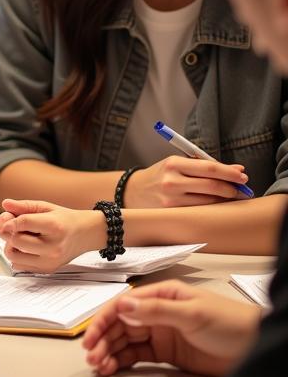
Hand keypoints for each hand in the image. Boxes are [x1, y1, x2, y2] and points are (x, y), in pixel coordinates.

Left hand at [0, 198, 103, 271]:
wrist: (85, 235)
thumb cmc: (64, 220)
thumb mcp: (46, 207)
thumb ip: (24, 206)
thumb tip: (5, 204)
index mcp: (54, 226)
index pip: (23, 223)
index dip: (9, 220)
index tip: (7, 217)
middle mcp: (53, 246)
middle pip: (15, 240)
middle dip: (8, 231)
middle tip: (13, 225)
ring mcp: (50, 261)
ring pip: (13, 256)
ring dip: (10, 245)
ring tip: (20, 236)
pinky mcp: (47, 269)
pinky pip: (18, 265)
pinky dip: (17, 255)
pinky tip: (25, 246)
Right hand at [83, 280, 262, 376]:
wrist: (257, 347)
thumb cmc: (231, 323)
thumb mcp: (193, 314)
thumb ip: (156, 311)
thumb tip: (123, 306)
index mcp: (161, 296)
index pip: (123, 306)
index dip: (103, 321)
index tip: (91, 338)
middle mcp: (156, 313)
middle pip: (120, 325)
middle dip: (103, 340)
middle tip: (92, 357)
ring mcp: (160, 334)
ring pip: (125, 342)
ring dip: (109, 352)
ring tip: (99, 366)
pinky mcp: (167, 354)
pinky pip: (137, 357)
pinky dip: (122, 362)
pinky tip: (113, 368)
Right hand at [124, 156, 247, 206]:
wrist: (132, 191)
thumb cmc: (160, 175)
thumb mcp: (176, 164)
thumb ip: (204, 166)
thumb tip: (237, 170)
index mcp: (173, 163)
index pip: (209, 167)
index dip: (229, 173)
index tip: (242, 176)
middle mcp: (172, 181)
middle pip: (212, 185)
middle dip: (232, 188)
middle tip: (241, 189)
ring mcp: (171, 199)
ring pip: (208, 201)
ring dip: (223, 199)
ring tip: (229, 196)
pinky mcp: (171, 212)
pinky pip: (199, 211)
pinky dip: (210, 208)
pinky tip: (214, 204)